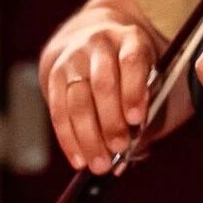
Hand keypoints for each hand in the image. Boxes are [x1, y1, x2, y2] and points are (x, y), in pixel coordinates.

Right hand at [43, 16, 155, 172]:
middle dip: (110, 120)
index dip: (133, 91)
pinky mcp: (54, 76)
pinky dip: (69, 140)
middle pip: (102, 84)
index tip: (137, 120)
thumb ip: (146, 110)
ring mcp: (74, 58)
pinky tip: (79, 160)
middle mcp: (100, 44)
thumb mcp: (148, 78)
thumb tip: (135, 152)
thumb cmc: (131, 72)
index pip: (131, 62)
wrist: (92, 46)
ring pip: (77, 101)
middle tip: (119, 147)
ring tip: (100, 163)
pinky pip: (58, 112)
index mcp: (131, 40)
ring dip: (88, 136)